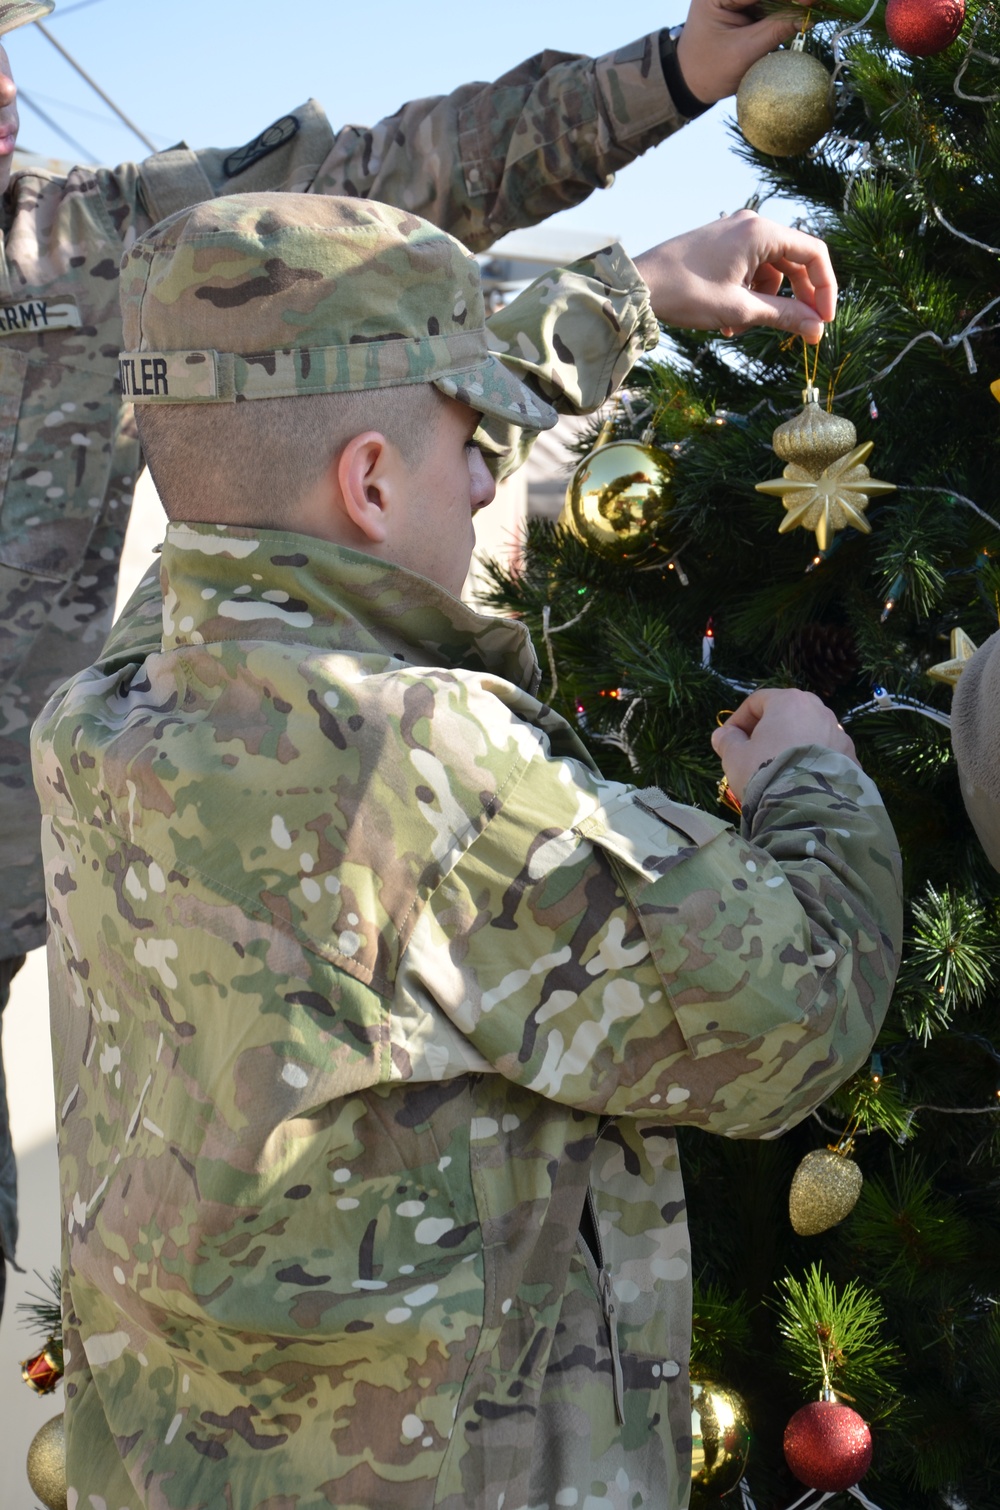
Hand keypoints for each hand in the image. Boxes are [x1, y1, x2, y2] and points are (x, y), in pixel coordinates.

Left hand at [633, 209, 835, 342]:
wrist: (637, 285)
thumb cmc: (686, 293)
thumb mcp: (739, 309)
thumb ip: (784, 316)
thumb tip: (816, 330)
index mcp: (761, 232)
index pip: (814, 253)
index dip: (825, 288)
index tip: (823, 320)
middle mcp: (751, 224)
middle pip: (793, 263)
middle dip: (795, 301)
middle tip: (797, 333)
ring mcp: (734, 233)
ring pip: (769, 272)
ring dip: (764, 304)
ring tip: (737, 329)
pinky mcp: (720, 245)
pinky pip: (748, 270)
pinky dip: (746, 295)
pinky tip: (727, 320)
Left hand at [676, 0, 805, 104]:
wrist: (690, 79)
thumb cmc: (710, 70)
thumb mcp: (743, 53)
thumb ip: (775, 30)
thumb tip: (809, 14)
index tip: (812, 2)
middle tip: (818, 5)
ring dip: (793, 2)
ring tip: (816, 7)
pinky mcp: (745, 0)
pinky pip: (771, 0)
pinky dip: (788, 5)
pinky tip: (806, 8)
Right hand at [711, 688, 858, 801]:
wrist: (808, 806)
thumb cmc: (766, 772)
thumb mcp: (735, 757)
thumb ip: (727, 741)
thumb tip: (723, 735)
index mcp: (789, 701)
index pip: (757, 701)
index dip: (738, 720)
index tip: (728, 740)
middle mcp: (818, 710)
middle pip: (786, 715)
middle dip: (766, 731)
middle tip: (752, 753)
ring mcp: (839, 734)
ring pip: (807, 734)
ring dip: (790, 745)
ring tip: (777, 770)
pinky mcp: (852, 757)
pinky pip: (824, 754)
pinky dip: (810, 761)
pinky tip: (799, 781)